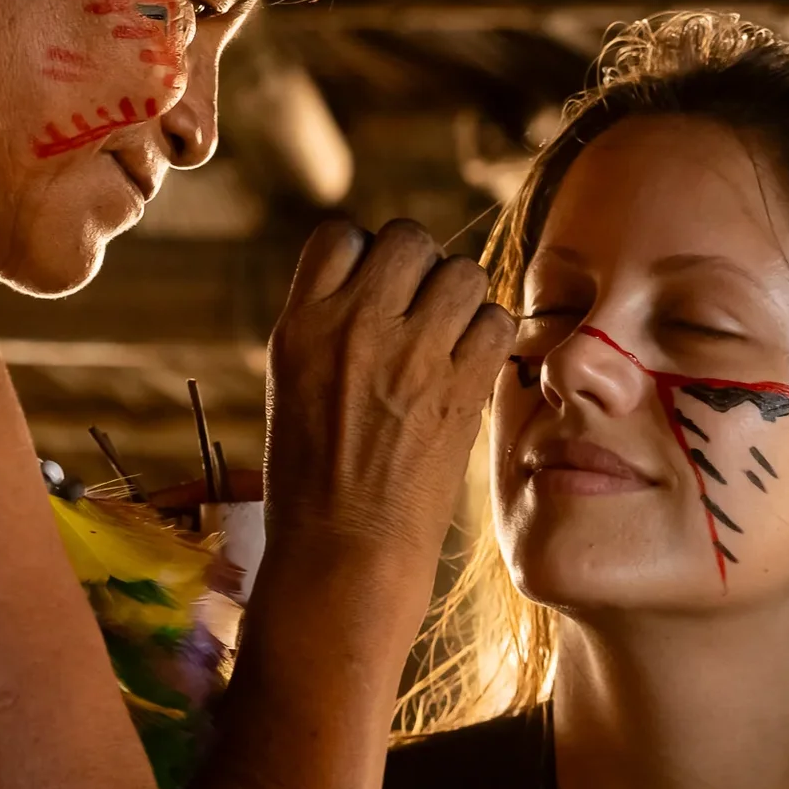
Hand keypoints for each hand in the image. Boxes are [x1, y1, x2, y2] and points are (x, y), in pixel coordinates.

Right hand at [263, 218, 513, 573]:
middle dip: (419, 267)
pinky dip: (490, 337)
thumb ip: (328, 327)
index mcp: (301, 324)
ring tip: (450, 339)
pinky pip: (497, 319)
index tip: (374, 293)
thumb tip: (376, 287)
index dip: (364, 256)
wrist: (344, 552)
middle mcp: (354, 325)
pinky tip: (472, 366)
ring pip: (461, 271)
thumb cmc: (311, 481)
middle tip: (421, 313)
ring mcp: (411, 354)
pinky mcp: (460, 387)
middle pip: (408, 239)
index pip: (340, 236)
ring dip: (461, 299)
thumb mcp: (291, 386)